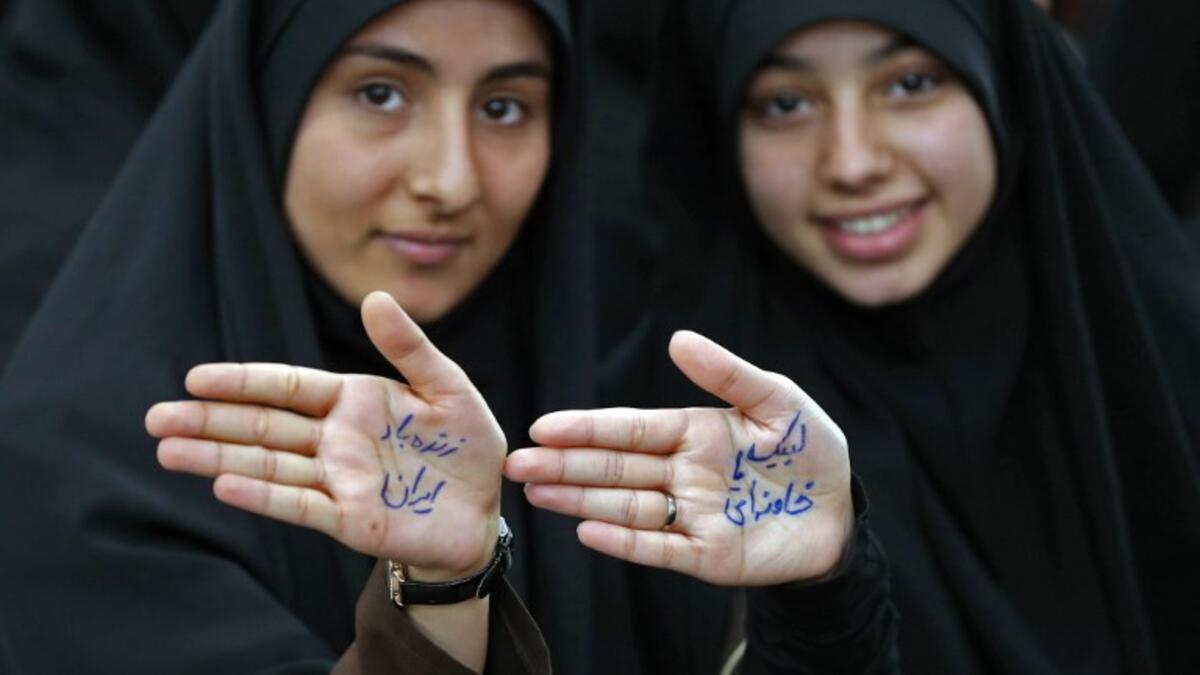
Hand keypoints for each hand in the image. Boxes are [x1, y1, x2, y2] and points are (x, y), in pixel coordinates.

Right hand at [146, 292, 504, 578]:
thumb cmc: (466, 446)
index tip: (195, 379)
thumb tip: (376, 297)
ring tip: (168, 450)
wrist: (484, 510)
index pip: (287, 388)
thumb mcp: (448, 388)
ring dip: (218, 459)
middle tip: (155, 418)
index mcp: (354, 402)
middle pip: (263, 427)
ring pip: (268, 466)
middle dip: (210, 422)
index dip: (243, 382)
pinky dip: (264, 496)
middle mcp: (336, 441)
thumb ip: (411, 348)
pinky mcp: (352, 520)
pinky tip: (223, 485)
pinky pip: (301, 505)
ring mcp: (339, 481)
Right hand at [505, 330, 852, 585]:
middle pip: (615, 468)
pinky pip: (659, 548)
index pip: (631, 429)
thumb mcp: (779, 401)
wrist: (843, 515)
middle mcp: (682, 474)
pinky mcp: (706, 556)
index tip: (546, 427)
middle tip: (518, 463)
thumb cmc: (811, 451)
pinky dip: (624, 542)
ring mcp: (689, 516)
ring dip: (579, 500)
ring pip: (624, 506)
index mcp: (693, 433)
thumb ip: (729, 374)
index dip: (588, 428)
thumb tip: (676, 339)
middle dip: (565, 464)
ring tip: (536, 492)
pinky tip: (587, 530)